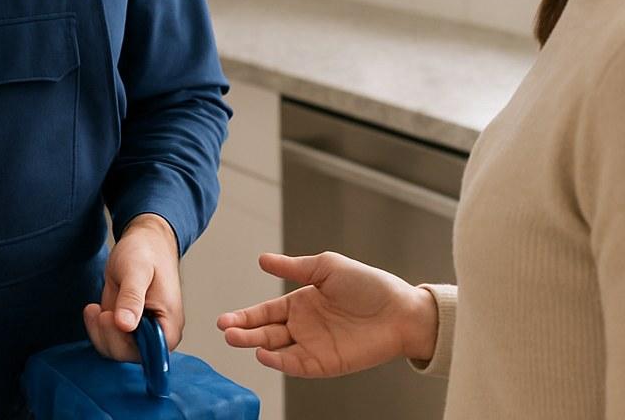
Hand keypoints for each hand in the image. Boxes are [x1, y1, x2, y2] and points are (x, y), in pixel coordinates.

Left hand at [83, 213, 182, 361]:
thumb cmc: (147, 252)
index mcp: (169, 326)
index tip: (113, 318)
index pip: (150, 354)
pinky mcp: (125, 327)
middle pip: (128, 354)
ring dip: (99, 332)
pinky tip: (94, 309)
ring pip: (114, 349)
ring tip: (95, 308)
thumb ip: (132, 298)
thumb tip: (126, 325)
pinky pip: (107, 339)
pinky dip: (96, 328)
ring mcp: (140, 331)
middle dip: (109, 335)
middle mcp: (157, 334)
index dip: (126, 342)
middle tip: (103, 311)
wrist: (142, 241)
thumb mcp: (137, 270)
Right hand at [216, 251, 438, 377]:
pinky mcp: (325, 363)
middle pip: (265, 332)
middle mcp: (303, 326)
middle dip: (243, 332)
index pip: (265, 312)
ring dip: (255, 346)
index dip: (245, 316)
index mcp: (301, 302)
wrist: (400, 310)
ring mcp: (313, 346)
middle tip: (225, 330)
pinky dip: (278, 362)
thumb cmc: (369, 285)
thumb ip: (294, 267)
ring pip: (276, 349)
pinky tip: (264, 354)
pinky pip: (296, 365)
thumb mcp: (327, 267)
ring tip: (236, 339)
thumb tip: (263, 260)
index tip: (223, 320)